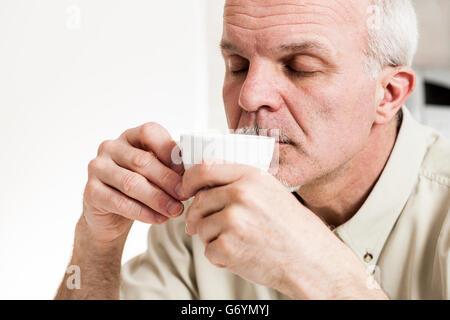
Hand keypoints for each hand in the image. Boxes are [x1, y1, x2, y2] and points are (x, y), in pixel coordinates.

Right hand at [82, 122, 184, 244]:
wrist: (110, 216)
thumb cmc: (138, 188)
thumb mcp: (156, 174)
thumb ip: (171, 168)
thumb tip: (192, 172)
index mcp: (130, 137)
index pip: (149, 132)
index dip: (169, 150)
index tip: (186, 170)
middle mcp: (111, 147)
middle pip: (143, 161)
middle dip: (167, 180)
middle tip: (184, 195)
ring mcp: (98, 168)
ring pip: (132, 183)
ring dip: (158, 199)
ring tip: (175, 210)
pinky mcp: (91, 191)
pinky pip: (120, 202)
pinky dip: (143, 212)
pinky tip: (159, 218)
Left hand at [179, 161, 385, 298]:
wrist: (311, 260)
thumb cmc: (292, 227)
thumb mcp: (270, 191)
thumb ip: (238, 183)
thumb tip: (200, 188)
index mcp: (250, 176)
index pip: (204, 169)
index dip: (189, 180)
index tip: (186, 190)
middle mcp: (240, 194)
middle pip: (199, 201)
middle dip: (199, 216)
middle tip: (211, 227)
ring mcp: (233, 221)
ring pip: (201, 227)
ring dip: (213, 238)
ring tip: (240, 241)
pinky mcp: (228, 247)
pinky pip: (208, 250)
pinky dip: (220, 256)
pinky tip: (242, 254)